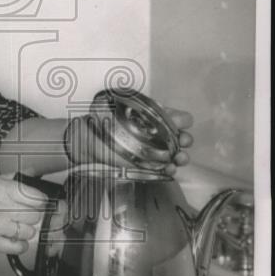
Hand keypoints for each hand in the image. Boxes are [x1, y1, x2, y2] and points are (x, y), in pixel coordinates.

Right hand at [0, 175, 45, 255]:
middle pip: (35, 215)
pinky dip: (19, 244)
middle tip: (23, 215)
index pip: (37, 197)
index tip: (37, 202)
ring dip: (25, 230)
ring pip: (29, 232)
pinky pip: (18, 247)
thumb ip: (7, 179)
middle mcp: (2, 207)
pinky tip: (11, 239)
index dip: (39, 200)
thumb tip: (27, 175)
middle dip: (31, 216)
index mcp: (1, 188)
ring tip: (14, 227)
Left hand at [68, 106, 193, 175]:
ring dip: (182, 156)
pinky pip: (164, 169)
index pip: (177, 117)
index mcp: (155, 118)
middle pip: (181, 136)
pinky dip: (170, 170)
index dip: (182, 120)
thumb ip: (137, 107)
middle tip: (183, 142)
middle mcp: (158, 134)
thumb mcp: (119, 109)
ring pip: (177, 154)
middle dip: (185, 139)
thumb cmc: (104, 123)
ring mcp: (155, 151)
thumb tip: (156, 105)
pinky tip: (169, 169)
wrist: (88, 142)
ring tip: (179, 158)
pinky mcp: (149, 166)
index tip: (181, 123)